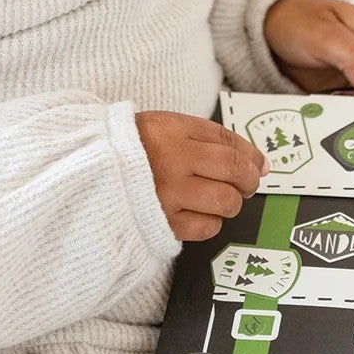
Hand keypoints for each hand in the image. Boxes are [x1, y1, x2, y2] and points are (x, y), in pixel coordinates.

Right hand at [135, 111, 266, 242]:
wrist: (92, 173)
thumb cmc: (135, 149)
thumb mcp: (168, 125)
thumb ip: (212, 138)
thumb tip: (260, 164)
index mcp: (171, 131)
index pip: (228, 143)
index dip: (252, 155)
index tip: (259, 165)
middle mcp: (171, 162)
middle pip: (234, 172)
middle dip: (248, 180)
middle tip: (245, 184)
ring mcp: (167, 195)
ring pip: (225, 202)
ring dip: (229, 202)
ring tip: (217, 197)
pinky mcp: (163, 223)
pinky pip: (207, 228)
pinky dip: (210, 221)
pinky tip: (198, 212)